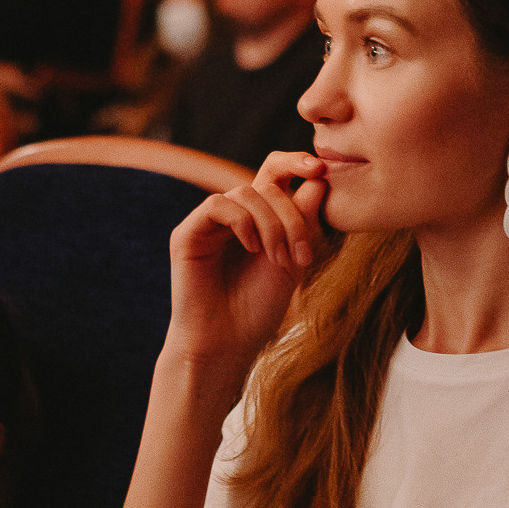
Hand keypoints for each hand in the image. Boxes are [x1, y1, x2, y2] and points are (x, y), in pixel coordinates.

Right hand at [162, 152, 328, 384]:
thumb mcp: (293, 260)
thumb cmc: (260, 308)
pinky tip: (252, 248)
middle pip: (266, 184)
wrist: (228, 344)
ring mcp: (208, 223)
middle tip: (301, 254)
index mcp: (259, 218)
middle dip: (292, 215)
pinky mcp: (188, 234)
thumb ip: (304, 221)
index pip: (275, 173)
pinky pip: (217, 206)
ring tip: (278, 259)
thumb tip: (319, 179)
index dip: (295, 162)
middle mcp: (233, 215)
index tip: (320, 170)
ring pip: (245, 193)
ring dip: (271, 224)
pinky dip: (242, 222)